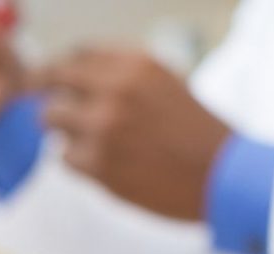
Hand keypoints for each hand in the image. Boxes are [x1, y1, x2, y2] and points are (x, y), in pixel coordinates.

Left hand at [38, 48, 231, 219]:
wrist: (222, 178)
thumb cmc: (197, 134)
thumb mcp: (166, 83)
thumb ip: (122, 75)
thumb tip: (73, 77)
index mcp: (134, 64)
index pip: (76, 55)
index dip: (59, 69)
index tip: (50, 82)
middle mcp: (115, 90)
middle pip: (52, 80)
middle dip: (52, 97)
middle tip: (52, 114)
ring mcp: (103, 127)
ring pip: (52, 120)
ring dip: (66, 132)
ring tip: (94, 145)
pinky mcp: (99, 165)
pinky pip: (65, 159)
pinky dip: (79, 164)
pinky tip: (107, 167)